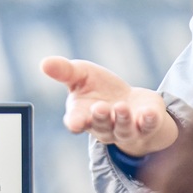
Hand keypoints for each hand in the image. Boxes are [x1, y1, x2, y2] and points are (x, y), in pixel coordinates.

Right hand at [40, 56, 178, 155]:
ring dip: (122, 120)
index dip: (75, 123)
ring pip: (124, 130)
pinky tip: (149, 113)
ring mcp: (127, 129)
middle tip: (100, 107)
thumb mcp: (80, 75)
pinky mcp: (148, 125)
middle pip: (102, 127)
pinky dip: (149, 121)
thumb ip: (64, 71)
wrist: (132, 103)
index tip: (75, 123)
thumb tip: (43, 63)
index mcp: (84, 116)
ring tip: (121, 107)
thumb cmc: (100, 90)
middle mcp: (105, 127)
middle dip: (101, 118)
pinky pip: (149, 127)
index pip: (76, 122)